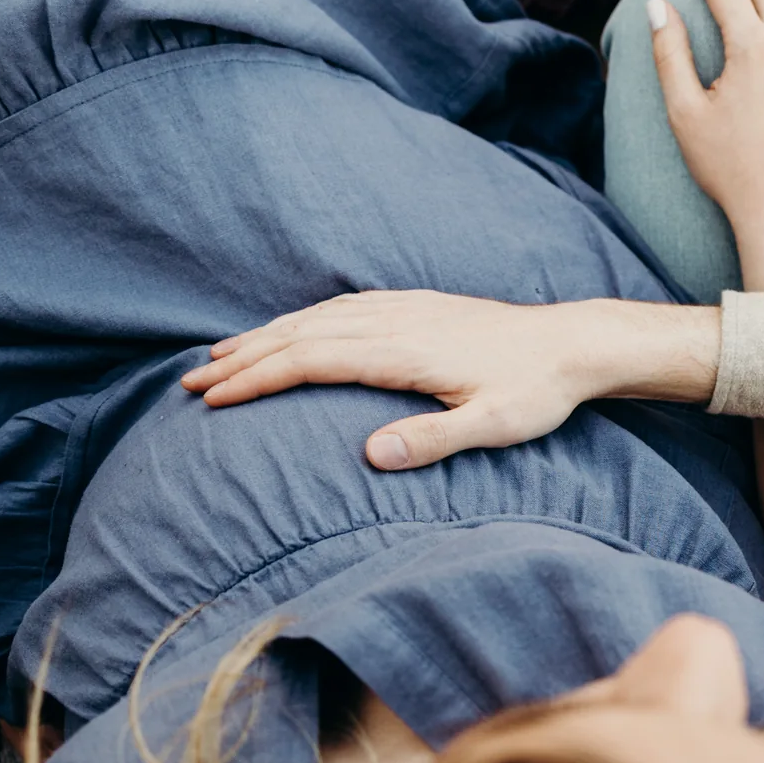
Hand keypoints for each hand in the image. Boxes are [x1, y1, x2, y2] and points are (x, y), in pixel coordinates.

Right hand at [180, 291, 719, 469]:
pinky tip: (291, 331)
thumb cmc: (535, 392)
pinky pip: (342, 308)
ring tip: (220, 356)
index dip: (258, 378)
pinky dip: (302, 321)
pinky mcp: (416, 308)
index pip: (311, 360)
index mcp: (403, 351)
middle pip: (300, 335)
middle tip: (190, 382)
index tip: (214, 398)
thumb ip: (433, 440)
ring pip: (317, 318)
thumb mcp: (493, 426)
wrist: (573, 343)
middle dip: (242, 358)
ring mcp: (404, 310)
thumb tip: (370, 454)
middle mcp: (395, 322)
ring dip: (265, 337)